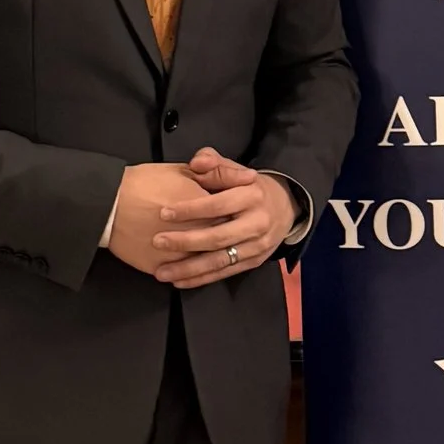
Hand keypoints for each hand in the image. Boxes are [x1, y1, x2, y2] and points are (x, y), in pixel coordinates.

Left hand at [105, 152, 296, 287]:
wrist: (285, 206)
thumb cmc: (248, 186)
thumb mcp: (235, 169)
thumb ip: (214, 163)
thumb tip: (196, 163)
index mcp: (252, 196)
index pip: (218, 205)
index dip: (190, 210)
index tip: (163, 213)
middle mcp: (257, 223)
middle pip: (218, 237)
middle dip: (185, 242)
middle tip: (157, 242)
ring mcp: (257, 245)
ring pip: (220, 260)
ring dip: (189, 269)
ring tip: (161, 272)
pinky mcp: (254, 261)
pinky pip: (225, 273)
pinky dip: (201, 279)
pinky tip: (179, 281)